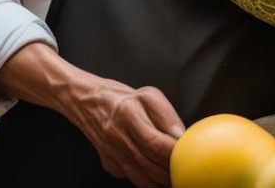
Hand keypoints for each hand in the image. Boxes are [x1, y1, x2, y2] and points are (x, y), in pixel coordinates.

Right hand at [0, 43, 183, 187]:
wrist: (87, 102)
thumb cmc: (122, 97)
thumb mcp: (149, 95)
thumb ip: (167, 116)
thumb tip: (181, 137)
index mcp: (128, 114)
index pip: (156, 143)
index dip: (173, 153)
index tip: (187, 154)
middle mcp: (117, 136)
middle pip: (149, 164)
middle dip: (169, 170)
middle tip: (184, 170)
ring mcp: (110, 152)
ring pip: (139, 177)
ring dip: (159, 180)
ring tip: (173, 176)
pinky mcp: (108, 162)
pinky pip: (130, 177)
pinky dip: (146, 180)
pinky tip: (156, 174)